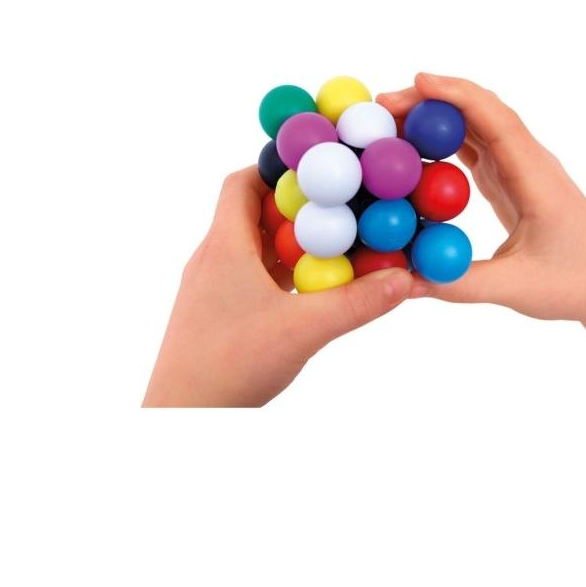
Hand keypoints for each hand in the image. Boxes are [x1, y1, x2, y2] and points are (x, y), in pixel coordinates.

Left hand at [143, 167, 411, 406]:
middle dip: (302, 208)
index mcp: (224, 246)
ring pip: (257, 249)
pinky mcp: (219, 316)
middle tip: (344, 208)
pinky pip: (256, 279)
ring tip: (338, 248)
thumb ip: (357, 303)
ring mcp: (215, 289)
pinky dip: (285, 276)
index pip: (244, 182)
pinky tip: (314, 291)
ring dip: (295, 245)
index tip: (322, 169)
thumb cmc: (226, 367)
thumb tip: (405, 278)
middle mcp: (215, 260)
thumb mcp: (303, 331)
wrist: (181, 418)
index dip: (281, 168)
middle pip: (256, 213)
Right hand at [377, 73, 585, 323]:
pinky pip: (474, 147)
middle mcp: (530, 162)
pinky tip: (412, 147)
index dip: (458, 95)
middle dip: (432, 99)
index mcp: (537, 178)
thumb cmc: (574, 285)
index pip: (497, 121)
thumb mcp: (516, 289)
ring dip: (434, 116)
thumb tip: (406, 281)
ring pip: (476, 125)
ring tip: (387, 121)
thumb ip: (461, 283)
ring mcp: (520, 168)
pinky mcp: (511, 180)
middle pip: (480, 112)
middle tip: (381, 105)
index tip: (418, 80)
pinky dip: (443, 140)